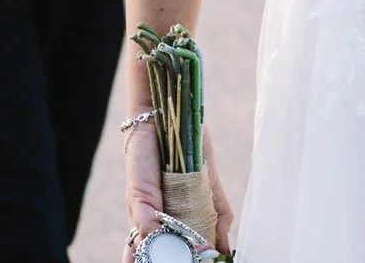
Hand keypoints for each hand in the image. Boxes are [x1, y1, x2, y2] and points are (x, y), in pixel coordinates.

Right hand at [123, 113, 236, 254]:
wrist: (161, 117)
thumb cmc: (141, 157)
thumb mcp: (138, 191)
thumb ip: (146, 218)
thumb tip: (154, 242)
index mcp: (151, 220)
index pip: (155, 251)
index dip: (161, 260)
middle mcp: (174, 215)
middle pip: (184, 246)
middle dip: (190, 257)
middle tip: (198, 262)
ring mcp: (193, 203)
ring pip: (205, 235)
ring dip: (209, 250)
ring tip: (212, 261)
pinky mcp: (211, 189)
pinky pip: (221, 214)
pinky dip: (224, 232)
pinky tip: (226, 247)